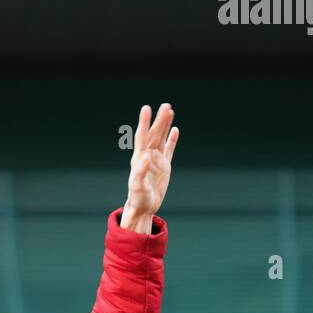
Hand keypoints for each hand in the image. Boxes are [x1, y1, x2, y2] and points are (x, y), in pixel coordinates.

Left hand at [120, 102, 178, 231]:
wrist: (144, 207)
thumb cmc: (138, 197)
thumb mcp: (138, 185)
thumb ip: (140, 171)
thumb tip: (146, 156)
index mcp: (139, 158)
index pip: (142, 136)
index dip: (144, 122)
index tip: (146, 108)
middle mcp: (147, 156)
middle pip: (154, 134)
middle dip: (159, 120)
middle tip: (165, 105)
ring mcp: (156, 160)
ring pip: (161, 138)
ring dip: (165, 125)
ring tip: (169, 110)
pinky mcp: (164, 166)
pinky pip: (169, 149)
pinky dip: (172, 139)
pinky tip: (175, 129)